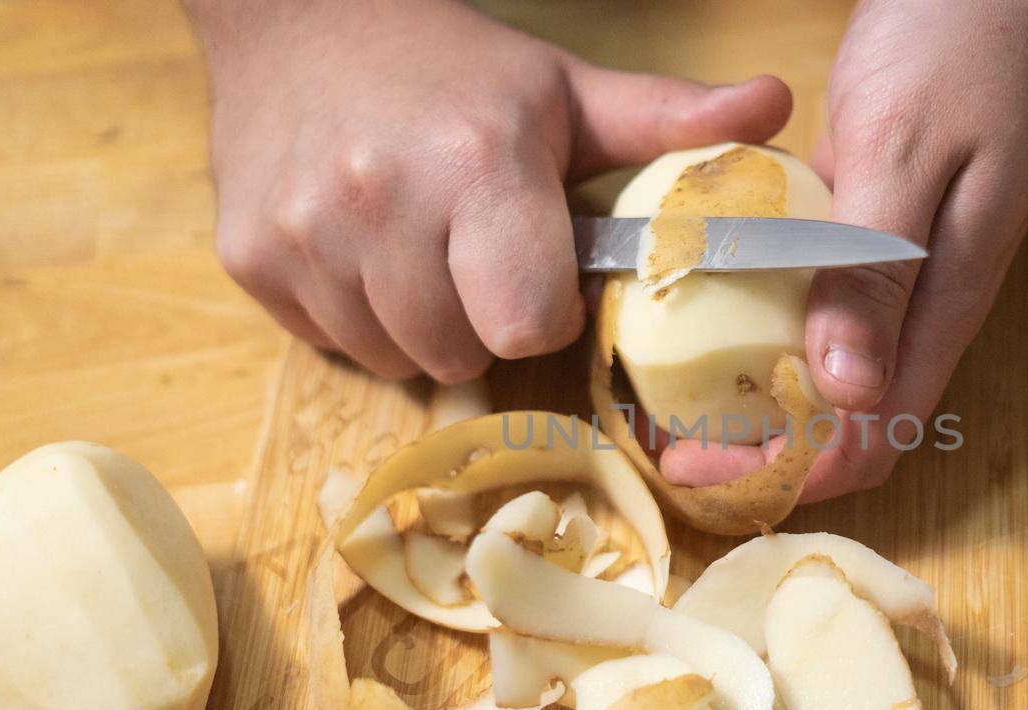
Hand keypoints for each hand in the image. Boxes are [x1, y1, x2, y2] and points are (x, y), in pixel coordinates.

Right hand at [190, 0, 791, 380]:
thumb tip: (777, 104)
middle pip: (460, 352)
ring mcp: (304, 235)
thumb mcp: (566, 91)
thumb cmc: (455, 70)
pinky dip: (354, 315)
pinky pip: (327, 341)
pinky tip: (361, 249)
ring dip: (418, 325)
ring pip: (392, 358)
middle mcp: (379, 202)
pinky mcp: (249, 258)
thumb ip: (671, 119)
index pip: (526, 320)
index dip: (543, 308)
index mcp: (477, 163)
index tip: (536, 268)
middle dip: (481, 320)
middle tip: (474, 252)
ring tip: (419, 247)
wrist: (303, 20)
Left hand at [660, 0, 1027, 499]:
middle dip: (761, 450)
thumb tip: (842, 393)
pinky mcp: (874, 226)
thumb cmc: (963, 43)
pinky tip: (707, 305)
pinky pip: (816, 301)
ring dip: (757, 394)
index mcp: (942, 302)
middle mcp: (923, 303)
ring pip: (828, 367)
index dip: (787, 476)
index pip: (873, 441)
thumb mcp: (906, 152)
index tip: (696, 472)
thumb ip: (875, 272)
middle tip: (666, 440)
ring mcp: (900, 266)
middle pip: (846, 421)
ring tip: (672, 393)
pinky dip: (762, 322)